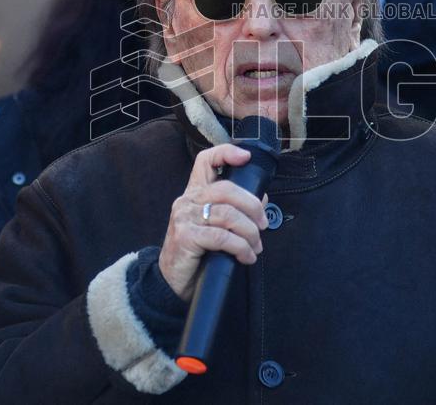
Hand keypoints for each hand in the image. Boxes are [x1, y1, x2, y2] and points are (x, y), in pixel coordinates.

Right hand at [158, 144, 268, 301]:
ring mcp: (185, 217)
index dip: (226, 153)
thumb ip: (234, 210)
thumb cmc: (197, 252)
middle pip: (227, 189)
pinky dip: (241, 247)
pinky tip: (246, 257)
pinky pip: (222, 237)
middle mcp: (187, 200)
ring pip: (228, 215)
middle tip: (263, 226)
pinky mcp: (186, 237)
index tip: (246, 158)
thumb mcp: (215, 227)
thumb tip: (261, 197)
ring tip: (256, 247)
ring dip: (250, 232)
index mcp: (195, 193)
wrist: (172, 282)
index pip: (205, 161)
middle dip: (253, 207)